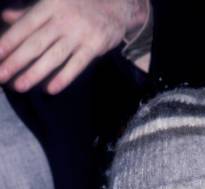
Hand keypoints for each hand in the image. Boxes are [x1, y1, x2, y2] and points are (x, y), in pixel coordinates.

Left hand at [0, 0, 149, 92]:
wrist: (118, 5)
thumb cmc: (80, 5)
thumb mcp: (54, 2)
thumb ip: (30, 12)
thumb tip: (6, 17)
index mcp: (50, 5)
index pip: (25, 26)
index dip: (9, 41)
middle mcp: (63, 19)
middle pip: (36, 43)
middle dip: (16, 61)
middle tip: (1, 76)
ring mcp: (79, 33)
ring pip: (53, 56)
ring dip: (35, 73)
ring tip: (19, 86)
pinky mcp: (94, 46)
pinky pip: (76, 65)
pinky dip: (64, 77)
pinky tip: (51, 89)